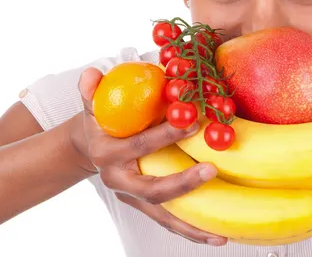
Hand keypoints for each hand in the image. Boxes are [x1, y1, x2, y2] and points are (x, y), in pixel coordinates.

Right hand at [70, 67, 226, 246]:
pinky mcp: (146, 206)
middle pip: (151, 191)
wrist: (91, 145)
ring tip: (220, 234)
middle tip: (211, 170)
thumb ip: (91, 89)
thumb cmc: (101, 121)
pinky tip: (216, 237)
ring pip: (163, 216)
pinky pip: (170, 221)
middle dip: (182, 184)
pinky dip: (191, 231)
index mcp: (108, 155)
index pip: (137, 146)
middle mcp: (120, 182)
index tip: (192, 123)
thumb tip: (92, 74)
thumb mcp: (93, 103)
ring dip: (191, 226)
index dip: (163, 136)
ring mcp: (133, 198)